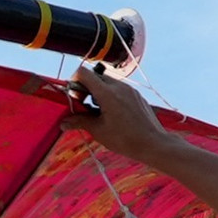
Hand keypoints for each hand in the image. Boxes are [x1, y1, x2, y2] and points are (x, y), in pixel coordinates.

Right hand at [60, 65, 174, 162]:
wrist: (153, 144)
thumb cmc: (126, 139)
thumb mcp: (99, 131)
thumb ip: (80, 122)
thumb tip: (63, 123)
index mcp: (107, 93)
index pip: (84, 73)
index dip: (74, 82)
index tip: (75, 98)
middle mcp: (119, 86)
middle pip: (95, 77)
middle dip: (86, 88)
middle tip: (84, 106)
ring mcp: (130, 90)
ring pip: (108, 82)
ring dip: (98, 92)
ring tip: (99, 112)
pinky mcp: (136, 95)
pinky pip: (119, 89)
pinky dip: (110, 96)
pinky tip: (113, 114)